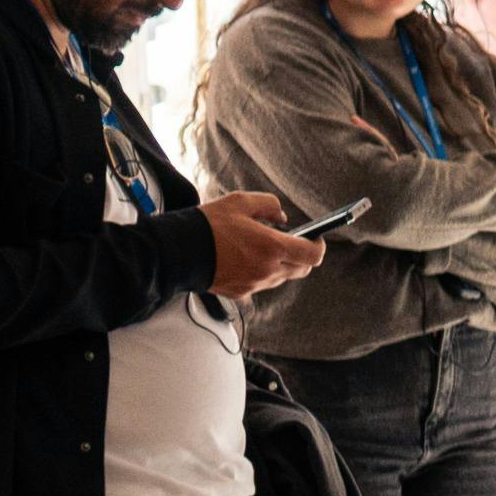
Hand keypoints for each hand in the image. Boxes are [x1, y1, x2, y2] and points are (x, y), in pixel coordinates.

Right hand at [200, 192, 321, 298]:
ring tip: (260, 248)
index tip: (315, 237)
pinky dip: (261, 273)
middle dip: (301, 255)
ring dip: (280, 265)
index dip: (318, 246)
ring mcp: (255, 284)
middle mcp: (268, 270)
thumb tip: (283, 218)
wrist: (176, 252)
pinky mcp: (241, 293)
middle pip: (302, 269)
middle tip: (290, 242)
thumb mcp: (240, 202)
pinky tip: (244, 260)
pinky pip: (261, 284)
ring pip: (282, 278)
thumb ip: (269, 205)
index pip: (313, 255)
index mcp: (272, 248)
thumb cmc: (208, 224)